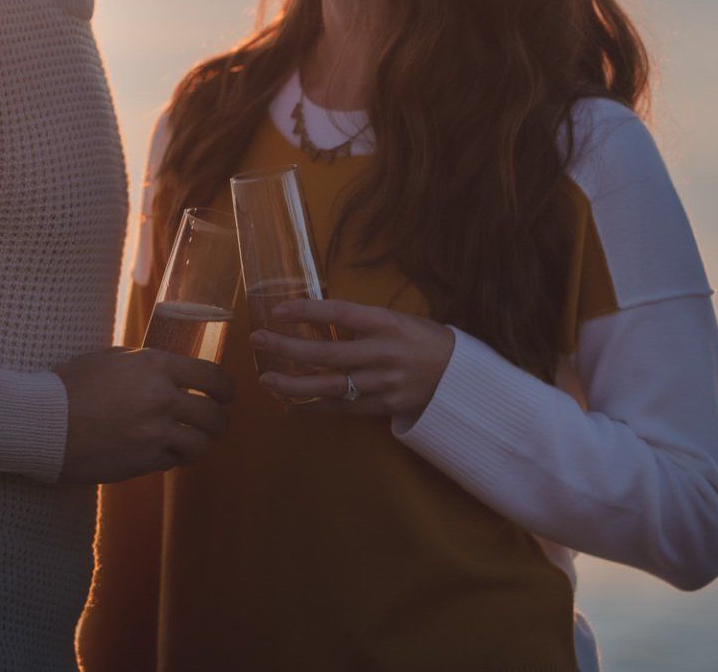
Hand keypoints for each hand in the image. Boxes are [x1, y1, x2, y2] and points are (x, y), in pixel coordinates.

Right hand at [53, 347, 234, 484]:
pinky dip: (172, 458)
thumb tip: (167, 368)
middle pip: (214, 415)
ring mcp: (154, 433)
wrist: (44, 422)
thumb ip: (144, 363)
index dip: (226, 388)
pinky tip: (162, 452)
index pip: (212, 376)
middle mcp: (162, 399)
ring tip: (192, 441)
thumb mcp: (110, 357)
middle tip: (214, 421)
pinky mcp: (142, 462)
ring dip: (199, 443)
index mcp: (155, 367)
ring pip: (201, 444)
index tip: (226, 394)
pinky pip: (173, 462)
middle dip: (219, 420)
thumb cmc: (71, 384)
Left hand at [251, 299, 455, 421]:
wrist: (460, 377)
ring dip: (293, 383)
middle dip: (286, 347)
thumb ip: (360, 322)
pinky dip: (314, 405)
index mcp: (387, 323)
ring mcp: (383, 383)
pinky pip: (342, 408)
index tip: (277, 310)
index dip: (307, 311)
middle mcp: (383, 353)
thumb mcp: (397, 320)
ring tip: (266, 379)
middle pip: (326, 352)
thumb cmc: (423, 340)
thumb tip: (315, 319)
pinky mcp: (383, 407)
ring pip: (329, 386)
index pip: (340, 313)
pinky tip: (292, 401)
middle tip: (257, 339)